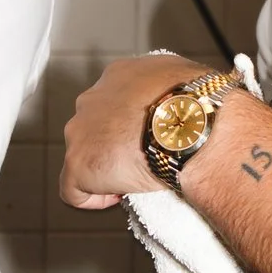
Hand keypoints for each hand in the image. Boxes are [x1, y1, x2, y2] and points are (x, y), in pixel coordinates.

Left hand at [61, 54, 205, 209]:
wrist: (190, 126)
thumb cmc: (197, 104)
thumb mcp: (186, 80)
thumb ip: (174, 88)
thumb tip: (186, 102)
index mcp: (119, 75)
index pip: (113, 102)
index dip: (127, 124)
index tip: (145, 138)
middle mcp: (92, 99)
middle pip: (93, 128)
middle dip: (113, 144)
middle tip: (140, 158)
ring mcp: (80, 131)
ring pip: (84, 155)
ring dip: (106, 167)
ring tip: (133, 178)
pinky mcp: (78, 162)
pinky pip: (74, 189)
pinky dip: (93, 197)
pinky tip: (117, 196)